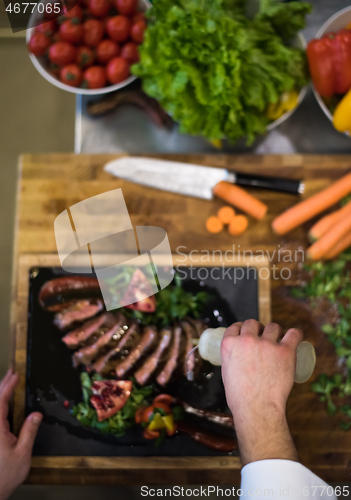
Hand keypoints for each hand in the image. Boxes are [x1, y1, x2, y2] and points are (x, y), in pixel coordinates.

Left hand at [0, 370, 41, 499]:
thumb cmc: (4, 476)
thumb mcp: (22, 454)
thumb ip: (29, 432)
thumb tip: (36, 415)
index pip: (0, 402)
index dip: (8, 387)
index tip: (15, 376)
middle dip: (2, 386)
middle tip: (11, 374)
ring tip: (7, 385)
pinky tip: (2, 407)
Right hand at [220, 319, 302, 465]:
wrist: (256, 408)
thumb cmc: (240, 397)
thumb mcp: (226, 372)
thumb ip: (231, 360)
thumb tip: (239, 357)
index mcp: (230, 344)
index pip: (236, 326)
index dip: (242, 328)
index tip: (247, 333)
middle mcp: (247, 340)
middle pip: (253, 323)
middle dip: (258, 329)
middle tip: (263, 338)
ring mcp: (267, 344)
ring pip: (273, 327)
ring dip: (275, 332)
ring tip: (278, 340)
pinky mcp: (285, 351)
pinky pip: (293, 334)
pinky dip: (295, 334)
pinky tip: (295, 336)